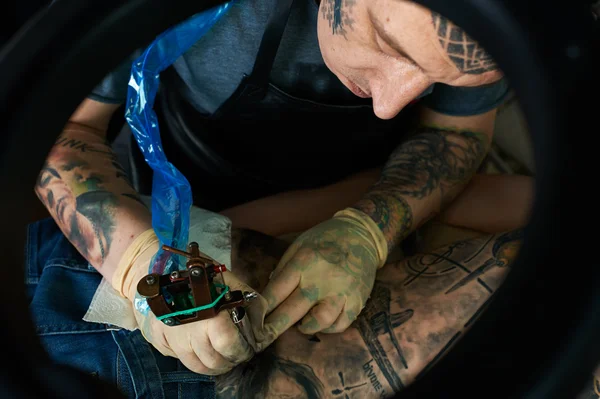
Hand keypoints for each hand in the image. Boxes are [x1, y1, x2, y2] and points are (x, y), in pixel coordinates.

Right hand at [112, 229, 263, 374]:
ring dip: (214, 365)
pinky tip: (203, 351)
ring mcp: (171, 340)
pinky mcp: (160, 342)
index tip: (246, 349)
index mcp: (209, 315)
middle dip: (230, 361)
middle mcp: (188, 332)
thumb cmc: (200, 275)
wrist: (162, 269)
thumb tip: (262, 333)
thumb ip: (253, 306)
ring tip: (222, 355)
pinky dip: (196, 360)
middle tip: (236, 354)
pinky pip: (182, 361)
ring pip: (198, 367)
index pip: (229, 346)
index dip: (241, 351)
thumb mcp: (233, 283)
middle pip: (214, 362)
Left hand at [259, 208, 387, 344]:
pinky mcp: (357, 300)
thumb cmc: (325, 239)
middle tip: (265, 336)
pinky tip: (322, 321)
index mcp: (304, 261)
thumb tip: (269, 293)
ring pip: (319, 321)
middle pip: (293, 310)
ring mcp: (341, 291)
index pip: (277, 290)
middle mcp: (322, 278)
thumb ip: (283, 268)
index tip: (254, 320)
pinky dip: (329, 327)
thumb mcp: (299, 245)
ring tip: (301, 324)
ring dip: (306, 327)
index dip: (263, 308)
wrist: (362, 236)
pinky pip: (340, 324)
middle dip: (275, 326)